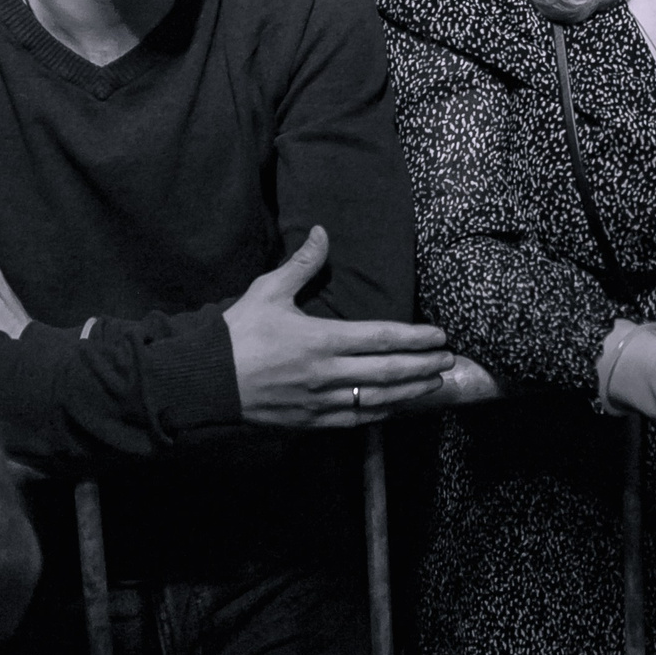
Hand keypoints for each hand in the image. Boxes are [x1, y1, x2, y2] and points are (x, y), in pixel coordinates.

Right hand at [224, 227, 453, 427]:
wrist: (204, 382)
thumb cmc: (238, 334)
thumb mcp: (268, 291)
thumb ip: (302, 264)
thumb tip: (323, 232)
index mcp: (320, 339)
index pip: (381, 338)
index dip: (415, 338)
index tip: (440, 336)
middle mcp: (327, 374)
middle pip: (389, 371)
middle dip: (424, 366)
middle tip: (450, 360)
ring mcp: (320, 402)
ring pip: (378, 399)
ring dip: (411, 392)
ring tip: (436, 383)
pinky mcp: (311, 423)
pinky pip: (356, 420)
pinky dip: (383, 414)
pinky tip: (398, 408)